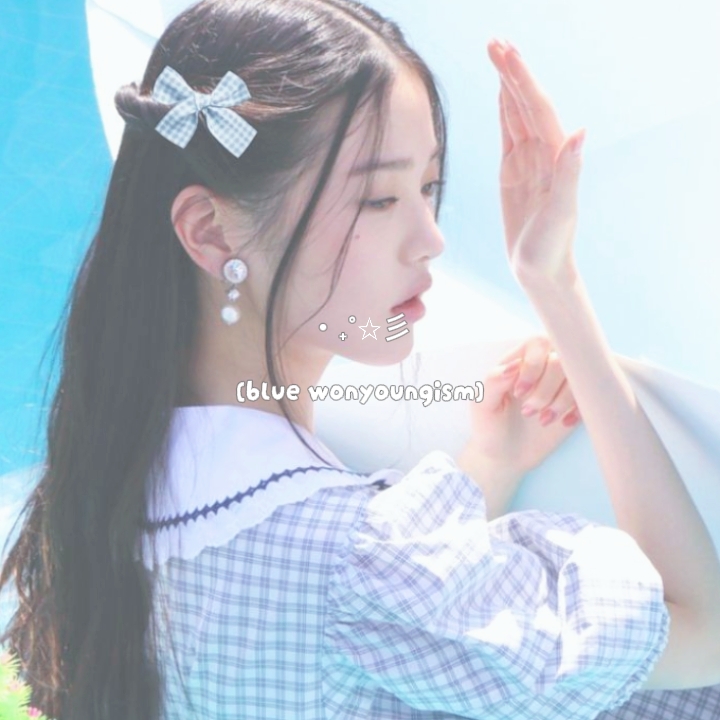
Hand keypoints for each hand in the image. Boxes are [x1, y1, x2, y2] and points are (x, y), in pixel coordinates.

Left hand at [466, 335, 581, 476]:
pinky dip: (580, 409)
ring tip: (543, 420)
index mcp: (520, 358)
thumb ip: (493, 381)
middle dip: (546, 389)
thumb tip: (514, 365)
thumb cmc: (490, 426)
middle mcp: (545, 365)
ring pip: (580, 376)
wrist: (506, 456)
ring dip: (562, 401)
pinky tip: (563, 423)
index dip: (533, 367)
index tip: (518, 393)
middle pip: (562, 359)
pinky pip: (594, 394)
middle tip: (528, 412)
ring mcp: (565, 382)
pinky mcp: (580, 401)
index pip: (539, 342)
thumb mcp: (482, 405)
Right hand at [487, 39, 585, 285]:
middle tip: (494, 41)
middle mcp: (544, 152)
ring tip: (495, 55)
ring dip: (506, 84)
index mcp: (555, 156)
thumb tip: (579, 132)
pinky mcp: (513, 172)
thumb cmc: (552, 246)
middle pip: (526, 103)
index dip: (522, 79)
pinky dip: (504, 110)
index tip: (506, 53)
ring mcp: (528, 161)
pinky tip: (500, 93)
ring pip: (516, 113)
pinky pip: (508, 133)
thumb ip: (569, 173)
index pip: (537, 108)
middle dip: (511, 71)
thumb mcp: (561, 212)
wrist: (540, 269)